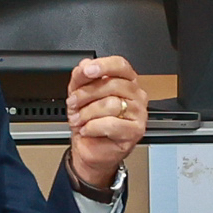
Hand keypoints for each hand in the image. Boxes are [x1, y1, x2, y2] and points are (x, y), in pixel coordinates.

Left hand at [63, 55, 144, 196]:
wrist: (89, 147)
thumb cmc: (89, 121)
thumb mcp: (78, 94)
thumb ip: (81, 77)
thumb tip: (84, 65)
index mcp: (125, 81)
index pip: (120, 65)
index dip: (104, 65)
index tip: (87, 70)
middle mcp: (136, 95)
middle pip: (113, 84)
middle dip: (86, 94)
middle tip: (73, 103)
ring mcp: (138, 113)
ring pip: (112, 104)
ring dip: (87, 113)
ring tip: (79, 120)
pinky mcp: (135, 131)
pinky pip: (111, 124)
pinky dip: (93, 127)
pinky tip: (87, 130)